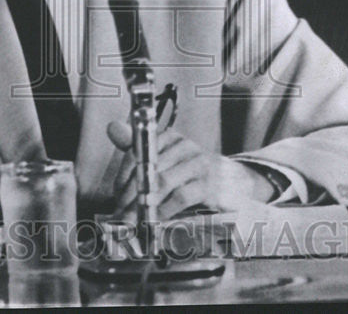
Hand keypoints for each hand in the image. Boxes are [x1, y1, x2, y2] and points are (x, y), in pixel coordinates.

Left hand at [106, 121, 274, 220]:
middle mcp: (185, 146)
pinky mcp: (209, 184)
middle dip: (131, 194)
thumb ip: (140, 148)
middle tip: (121, 213)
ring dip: (145, 203)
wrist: (236, 184)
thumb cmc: (194, 174)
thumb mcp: (167, 159)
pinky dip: (165, 209)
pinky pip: (181, 196)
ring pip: (163, 181)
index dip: (124, 176)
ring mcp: (199, 164)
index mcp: (171, 137)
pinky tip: (156, 219)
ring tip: (134, 219)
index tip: (117, 197)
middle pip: (149, 168)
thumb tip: (112, 128)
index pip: (139, 151)